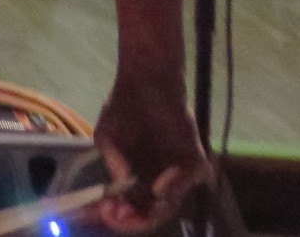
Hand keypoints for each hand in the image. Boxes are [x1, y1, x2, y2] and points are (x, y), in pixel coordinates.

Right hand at [93, 70, 208, 232]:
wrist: (145, 81)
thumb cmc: (124, 107)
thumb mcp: (107, 138)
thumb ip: (113, 162)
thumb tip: (121, 187)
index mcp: (140, 178)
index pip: (132, 207)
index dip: (118, 214)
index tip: (103, 213)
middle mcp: (161, 179)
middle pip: (152, 212)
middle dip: (132, 219)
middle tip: (116, 216)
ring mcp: (179, 172)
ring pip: (169, 203)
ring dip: (150, 211)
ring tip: (129, 209)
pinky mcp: (195, 160)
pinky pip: (188, 182)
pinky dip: (172, 188)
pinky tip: (156, 189)